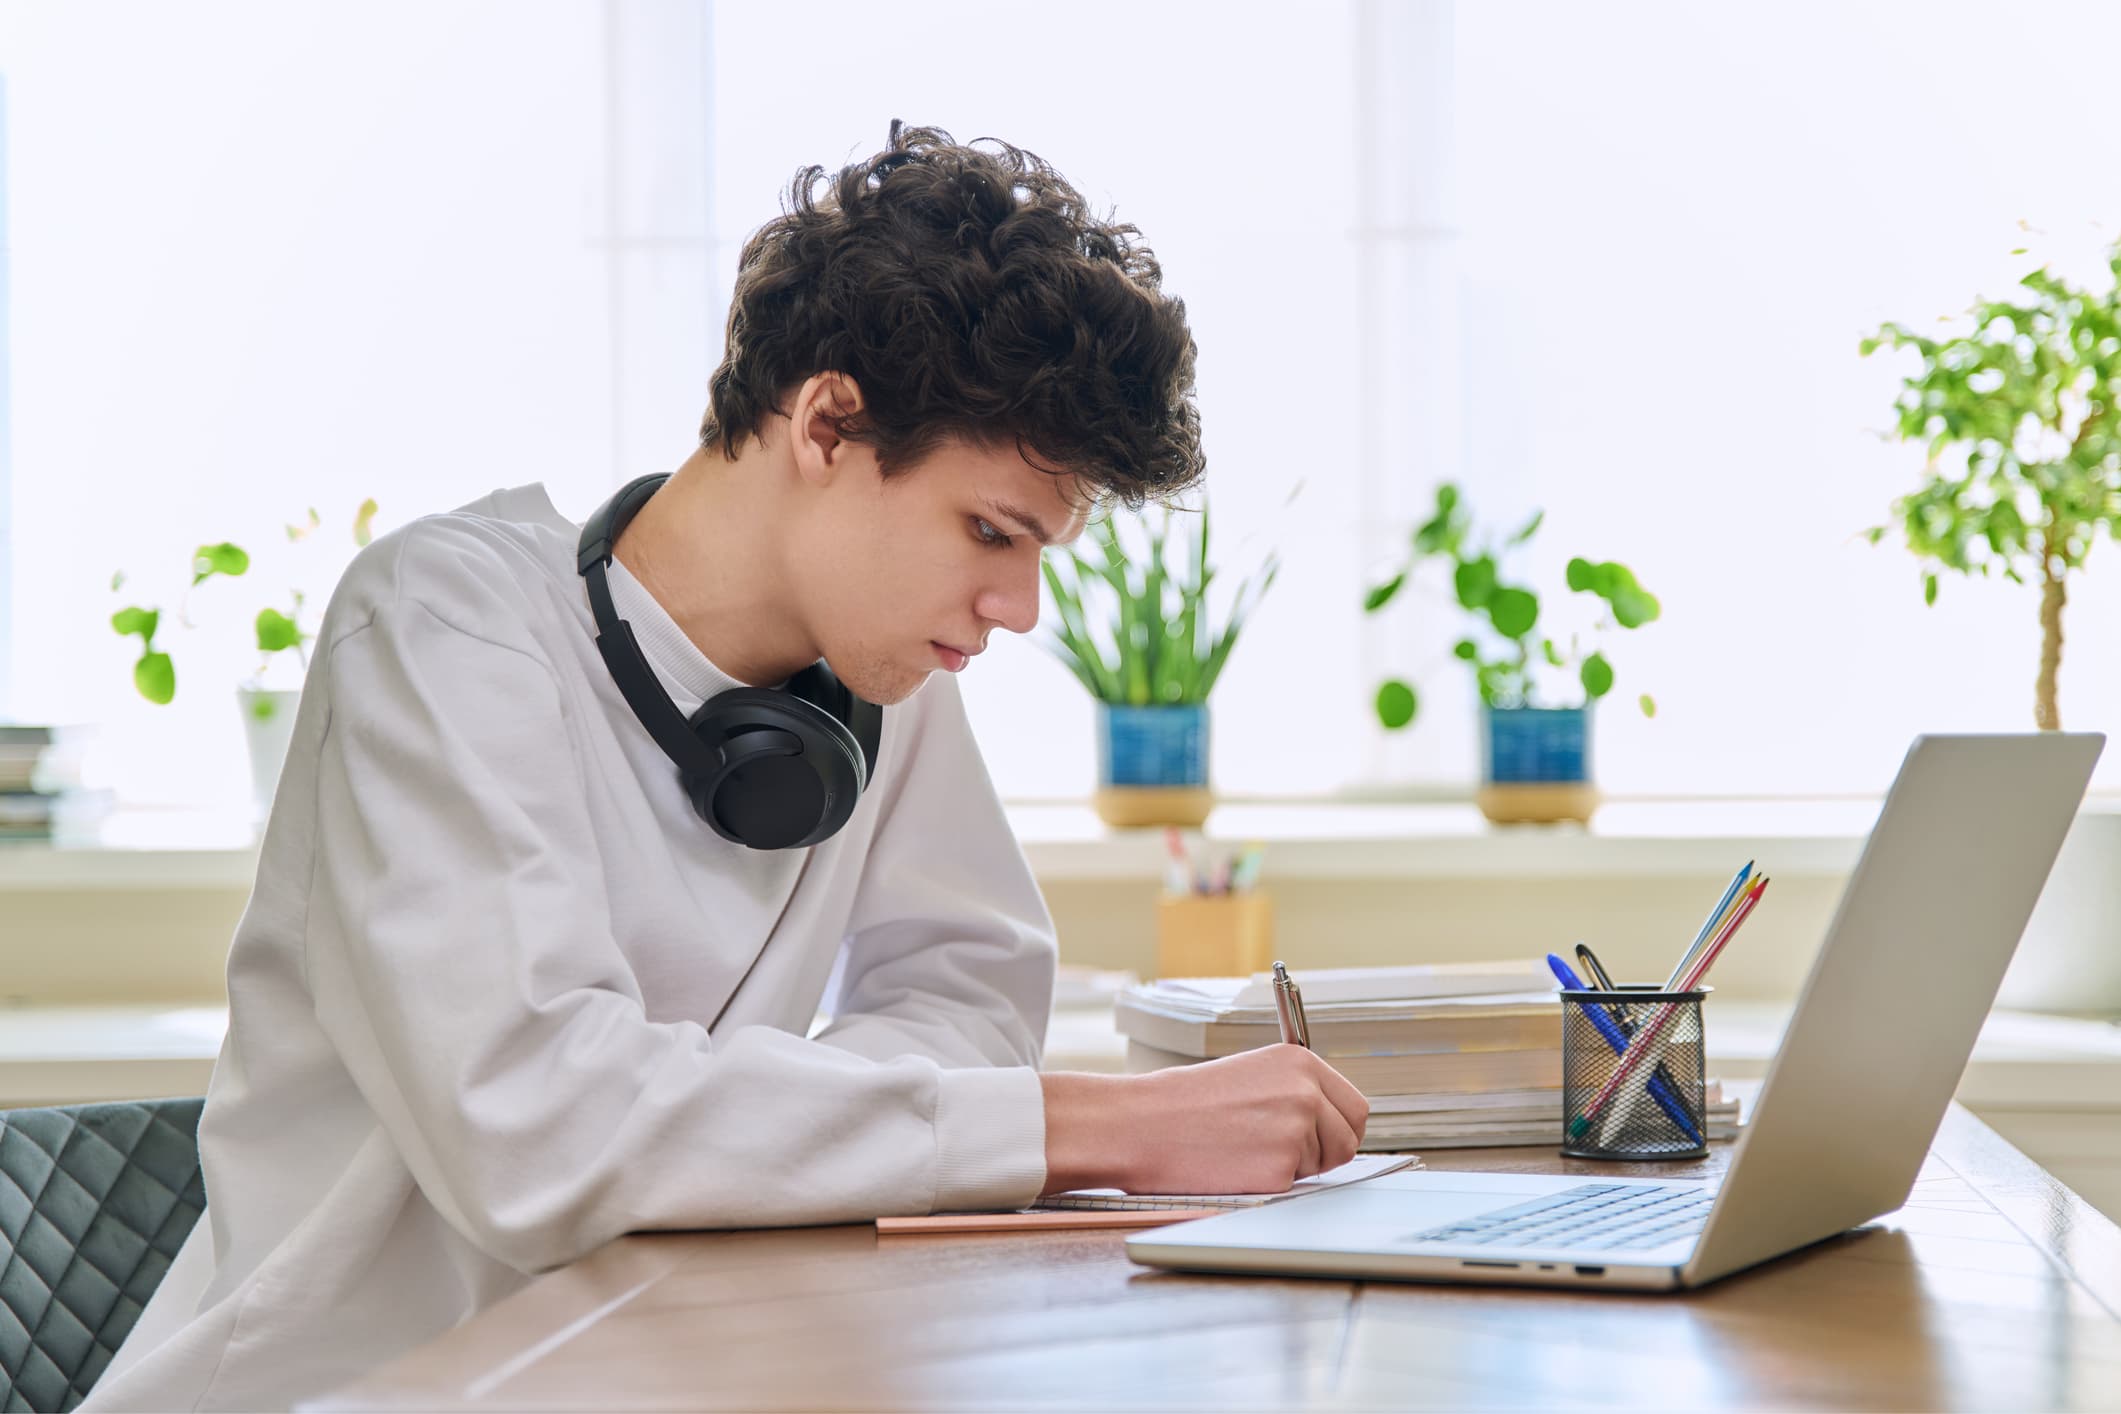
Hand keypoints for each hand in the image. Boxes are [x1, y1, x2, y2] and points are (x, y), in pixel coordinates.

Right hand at [1039, 1046, 1368, 1196]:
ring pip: (1321, 1167)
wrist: (1142, 1124)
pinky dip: (1270, 1184)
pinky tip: (1236, 1166)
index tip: (1323, 1137)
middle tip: (1285, 1153)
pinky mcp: (1280, 1170)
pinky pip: (1294, 1187)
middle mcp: (1306, 1092)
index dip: (1339, 1128)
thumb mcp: (1251, 1075)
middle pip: (1348, 1140)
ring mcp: (1297, 1131)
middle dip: (1326, 1154)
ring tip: (1244, 1150)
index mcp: (1300, 1062)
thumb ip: (1296, 1091)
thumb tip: (1331, 1123)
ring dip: (1293, 1168)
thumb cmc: (1186, 1103)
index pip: (1355, 1107)